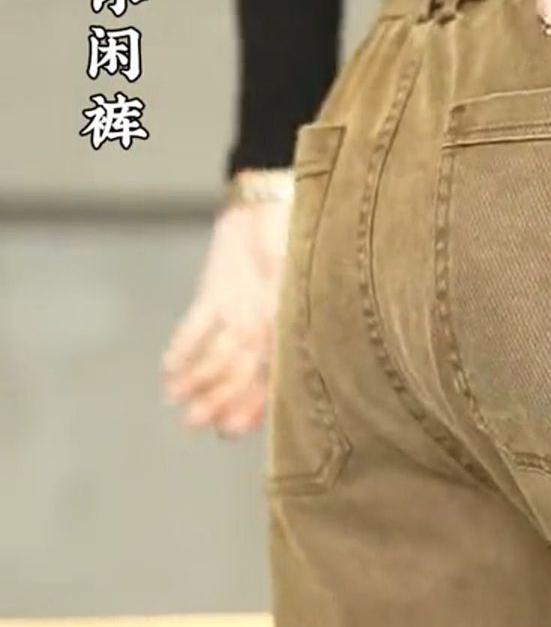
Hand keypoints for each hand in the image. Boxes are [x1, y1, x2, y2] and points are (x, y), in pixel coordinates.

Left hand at [160, 196, 290, 434]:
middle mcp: (264, 328)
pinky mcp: (215, 292)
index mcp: (292, 331)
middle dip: (217, 400)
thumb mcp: (302, 285)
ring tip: (177, 402)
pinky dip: (183, 347)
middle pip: (239, 373)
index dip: (251, 406)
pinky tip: (168, 370)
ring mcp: (239, 312)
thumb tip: (277, 367)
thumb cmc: (306, 240)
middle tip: (195, 424)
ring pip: (215, 354)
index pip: (272, 380)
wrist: (275, 196)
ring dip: (196, 379)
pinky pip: (197, 325)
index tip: (232, 430)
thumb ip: (286, 324)